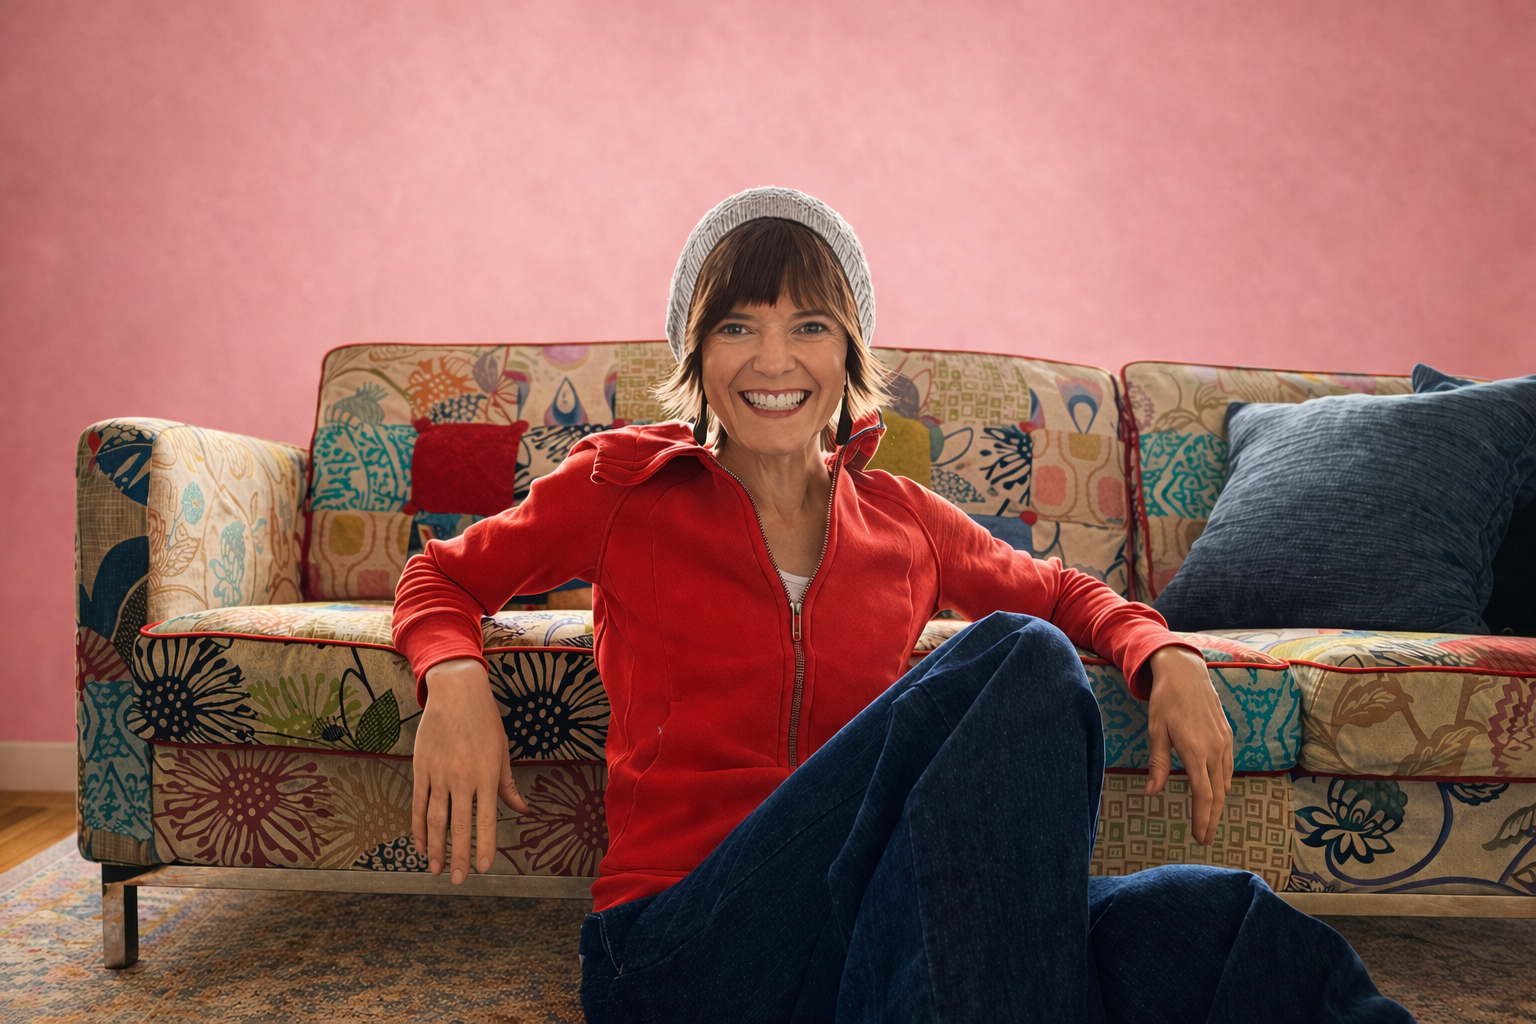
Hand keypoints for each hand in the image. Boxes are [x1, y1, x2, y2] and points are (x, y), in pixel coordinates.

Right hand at [412, 658, 530, 883]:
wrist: (456, 692)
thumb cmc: (485, 721)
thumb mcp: (502, 752)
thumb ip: (508, 786)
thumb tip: (524, 810)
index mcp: (486, 774)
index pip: (486, 818)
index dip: (484, 846)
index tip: (483, 868)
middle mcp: (461, 778)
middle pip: (459, 825)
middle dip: (458, 855)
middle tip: (458, 880)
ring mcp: (438, 774)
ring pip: (434, 819)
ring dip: (435, 848)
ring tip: (436, 870)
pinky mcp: (421, 769)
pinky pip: (417, 804)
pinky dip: (418, 828)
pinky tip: (421, 845)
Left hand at [1144, 645, 1232, 846]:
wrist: (1186, 672)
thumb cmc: (1166, 700)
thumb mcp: (1156, 731)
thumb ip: (1157, 764)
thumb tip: (1151, 793)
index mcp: (1196, 751)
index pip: (1204, 794)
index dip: (1202, 818)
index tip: (1200, 836)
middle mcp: (1215, 749)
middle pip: (1218, 793)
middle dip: (1212, 818)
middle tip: (1205, 838)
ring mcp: (1224, 742)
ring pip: (1225, 781)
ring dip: (1218, 802)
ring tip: (1209, 818)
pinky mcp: (1227, 736)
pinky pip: (1228, 766)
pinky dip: (1223, 783)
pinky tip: (1216, 790)